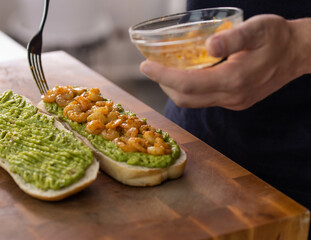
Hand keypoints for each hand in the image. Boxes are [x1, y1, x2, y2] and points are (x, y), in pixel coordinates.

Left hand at [140, 15, 310, 109]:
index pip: (188, 84)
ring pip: (194, 102)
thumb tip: (208, 45)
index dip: (163, 76)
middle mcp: (232, 96)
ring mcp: (234, 102)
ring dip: (175, 89)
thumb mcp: (259, 29)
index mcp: (235, 79)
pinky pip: (205, 100)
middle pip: (186, 98)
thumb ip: (234, 37)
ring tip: (164, 71)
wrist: (299, 54)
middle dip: (164, 84)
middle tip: (152, 68)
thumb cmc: (278, 37)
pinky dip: (189, 90)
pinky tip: (187, 75)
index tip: (146, 67)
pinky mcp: (236, 102)